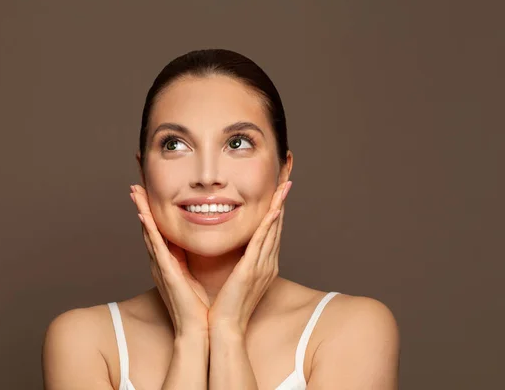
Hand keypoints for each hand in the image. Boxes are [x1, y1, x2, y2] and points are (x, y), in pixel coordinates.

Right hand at [130, 184, 209, 336]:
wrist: (198, 329)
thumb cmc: (199, 306)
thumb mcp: (194, 276)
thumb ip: (191, 260)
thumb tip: (199, 245)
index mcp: (168, 262)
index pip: (158, 231)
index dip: (151, 211)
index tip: (148, 192)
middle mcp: (160, 262)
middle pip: (148, 227)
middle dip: (141, 205)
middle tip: (135, 185)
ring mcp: (161, 266)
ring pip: (148, 232)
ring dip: (141, 211)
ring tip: (135, 192)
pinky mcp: (166, 272)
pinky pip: (155, 246)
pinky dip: (148, 230)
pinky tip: (143, 215)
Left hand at [207, 181, 291, 334]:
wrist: (224, 328)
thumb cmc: (226, 306)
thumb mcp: (235, 279)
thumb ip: (238, 262)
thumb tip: (234, 249)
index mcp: (262, 266)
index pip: (270, 233)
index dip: (275, 212)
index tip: (277, 194)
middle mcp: (266, 264)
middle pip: (275, 228)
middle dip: (281, 204)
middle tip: (286, 183)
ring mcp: (261, 267)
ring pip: (272, 231)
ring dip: (278, 208)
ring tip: (283, 188)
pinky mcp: (252, 270)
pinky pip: (262, 243)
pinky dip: (269, 225)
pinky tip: (274, 210)